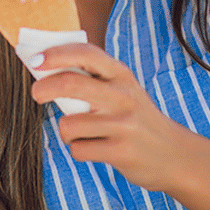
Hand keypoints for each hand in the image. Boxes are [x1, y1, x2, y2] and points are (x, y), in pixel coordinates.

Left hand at [29, 42, 194, 191]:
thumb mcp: (123, 90)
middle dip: (44, 88)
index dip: (56, 54)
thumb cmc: (136, 119)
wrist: (175, 156)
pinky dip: (79, 150)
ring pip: (69, 124)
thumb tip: (43, 67)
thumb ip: (93, 78)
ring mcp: (123, 124)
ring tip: (82, 134)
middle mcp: (123, 95)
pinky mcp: (121, 151)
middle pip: (71, 84)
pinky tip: (96, 148)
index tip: (35, 60)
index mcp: (121, 74)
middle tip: (36, 94)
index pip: (86, 53)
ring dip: (66, 131)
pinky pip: (78, 149)